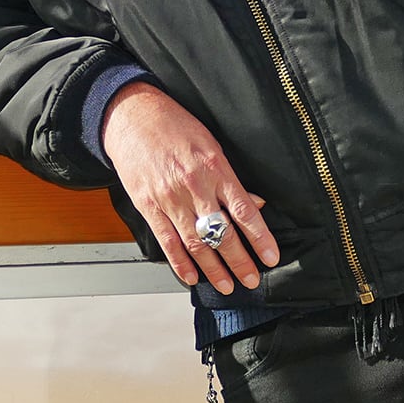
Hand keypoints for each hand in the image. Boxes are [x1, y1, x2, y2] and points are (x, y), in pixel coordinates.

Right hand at [101, 81, 280, 293]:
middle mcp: (193, 186)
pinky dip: (180, 262)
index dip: (259, 237)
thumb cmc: (175, 126)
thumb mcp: (211, 145)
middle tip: (251, 280)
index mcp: (214, 168)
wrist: (132, 116)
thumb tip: (254, 203)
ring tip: (227, 286)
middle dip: (239, 261)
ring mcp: (169, 198)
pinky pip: (167, 241)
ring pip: (196, 242)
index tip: (270, 256)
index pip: (243, 210)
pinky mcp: (148, 206)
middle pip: (221, 233)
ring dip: (213, 269)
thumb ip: (230, 179)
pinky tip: (192, 277)